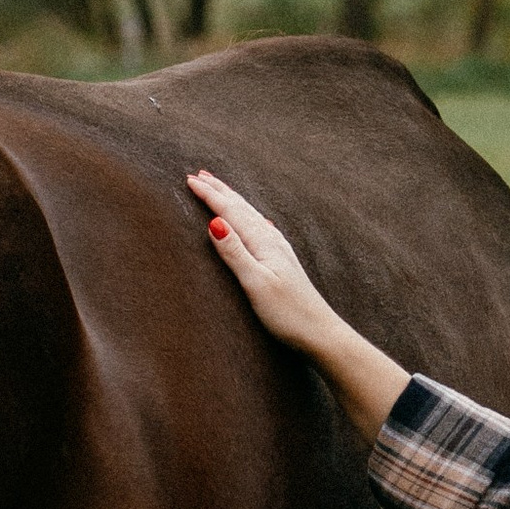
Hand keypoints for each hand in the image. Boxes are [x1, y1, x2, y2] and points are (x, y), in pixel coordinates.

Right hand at [187, 172, 410, 443]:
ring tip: (221, 190)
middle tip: (199, 175)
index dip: (210, 195)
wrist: (320, 333)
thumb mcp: (256, 283)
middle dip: (220, 191)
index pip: (231, 212)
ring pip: (252, 217)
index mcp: (263, 243)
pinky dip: (249, 219)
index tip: (189, 179)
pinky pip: (260, 230)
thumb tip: (214, 221)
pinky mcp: (283, 263)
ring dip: (234, 202)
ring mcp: (280, 251)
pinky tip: (257, 222)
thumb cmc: (288, 314)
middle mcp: (273, 241)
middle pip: (242, 208)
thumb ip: (235, 252)